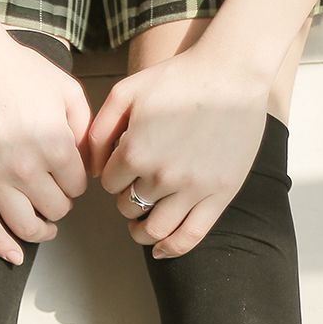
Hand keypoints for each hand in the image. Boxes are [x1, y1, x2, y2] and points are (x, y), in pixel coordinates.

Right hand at [0, 32, 92, 263]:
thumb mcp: (66, 89)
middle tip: (56, 195)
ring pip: (24, 225)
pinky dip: (1, 246)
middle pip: (55, 209)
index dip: (76, 184)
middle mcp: (26, 167)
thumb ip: (85, 128)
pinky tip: (14, 257)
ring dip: (40, 231)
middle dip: (60, 205)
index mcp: (55, 145)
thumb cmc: (18, 69)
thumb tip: (89, 163)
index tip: (69, 177)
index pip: (77, 187)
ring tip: (46, 227)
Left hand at [86, 47, 273, 257]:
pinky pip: (190, 236)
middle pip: (128, 206)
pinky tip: (160, 250)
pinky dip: (171, 249)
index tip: (126, 165)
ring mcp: (193, 188)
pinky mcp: (220, 195)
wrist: (232, 73)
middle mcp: (162, 175)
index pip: (108, 183)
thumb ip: (99, 130)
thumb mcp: (127, 92)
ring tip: (140, 224)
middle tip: (137, 187)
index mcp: (135, 151)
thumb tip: (89, 170)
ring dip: (141, 230)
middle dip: (127, 198)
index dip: (114, 175)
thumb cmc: (178, 78)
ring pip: (154, 230)